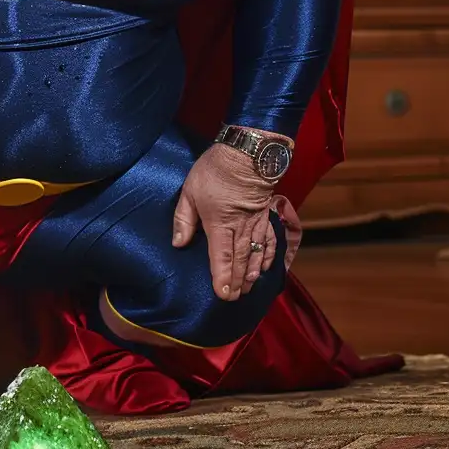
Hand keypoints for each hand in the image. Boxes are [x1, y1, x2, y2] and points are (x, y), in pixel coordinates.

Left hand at [171, 137, 289, 298]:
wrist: (247, 150)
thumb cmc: (214, 170)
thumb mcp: (190, 191)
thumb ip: (184, 219)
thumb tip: (178, 243)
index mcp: (219, 223)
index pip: (221, 257)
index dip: (222, 278)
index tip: (224, 295)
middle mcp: (240, 227)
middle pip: (240, 259)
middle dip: (237, 280)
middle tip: (235, 298)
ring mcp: (255, 221)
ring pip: (255, 252)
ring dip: (252, 271)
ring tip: (249, 286)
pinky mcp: (265, 213)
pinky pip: (269, 238)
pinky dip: (268, 253)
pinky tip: (266, 265)